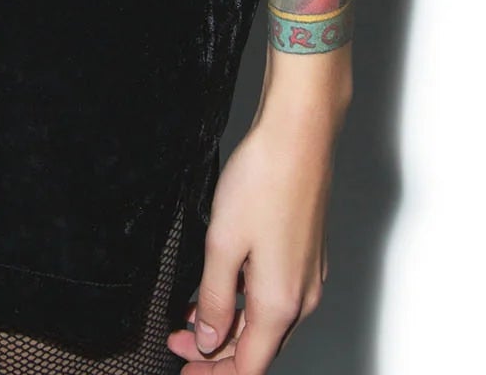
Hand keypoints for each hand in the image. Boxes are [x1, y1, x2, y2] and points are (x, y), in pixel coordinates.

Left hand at [166, 110, 331, 369]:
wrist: (299, 135)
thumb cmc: (265, 180)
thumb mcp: (222, 244)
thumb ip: (213, 298)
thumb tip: (208, 339)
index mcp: (280, 304)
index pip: (248, 366)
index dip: (213, 373)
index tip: (185, 369)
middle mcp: (302, 297)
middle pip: (258, 348)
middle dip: (217, 352)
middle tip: (178, 344)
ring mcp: (307, 275)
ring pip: (266, 321)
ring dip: (229, 326)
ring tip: (190, 316)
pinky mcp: (306, 254)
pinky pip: (274, 295)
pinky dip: (244, 302)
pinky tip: (221, 287)